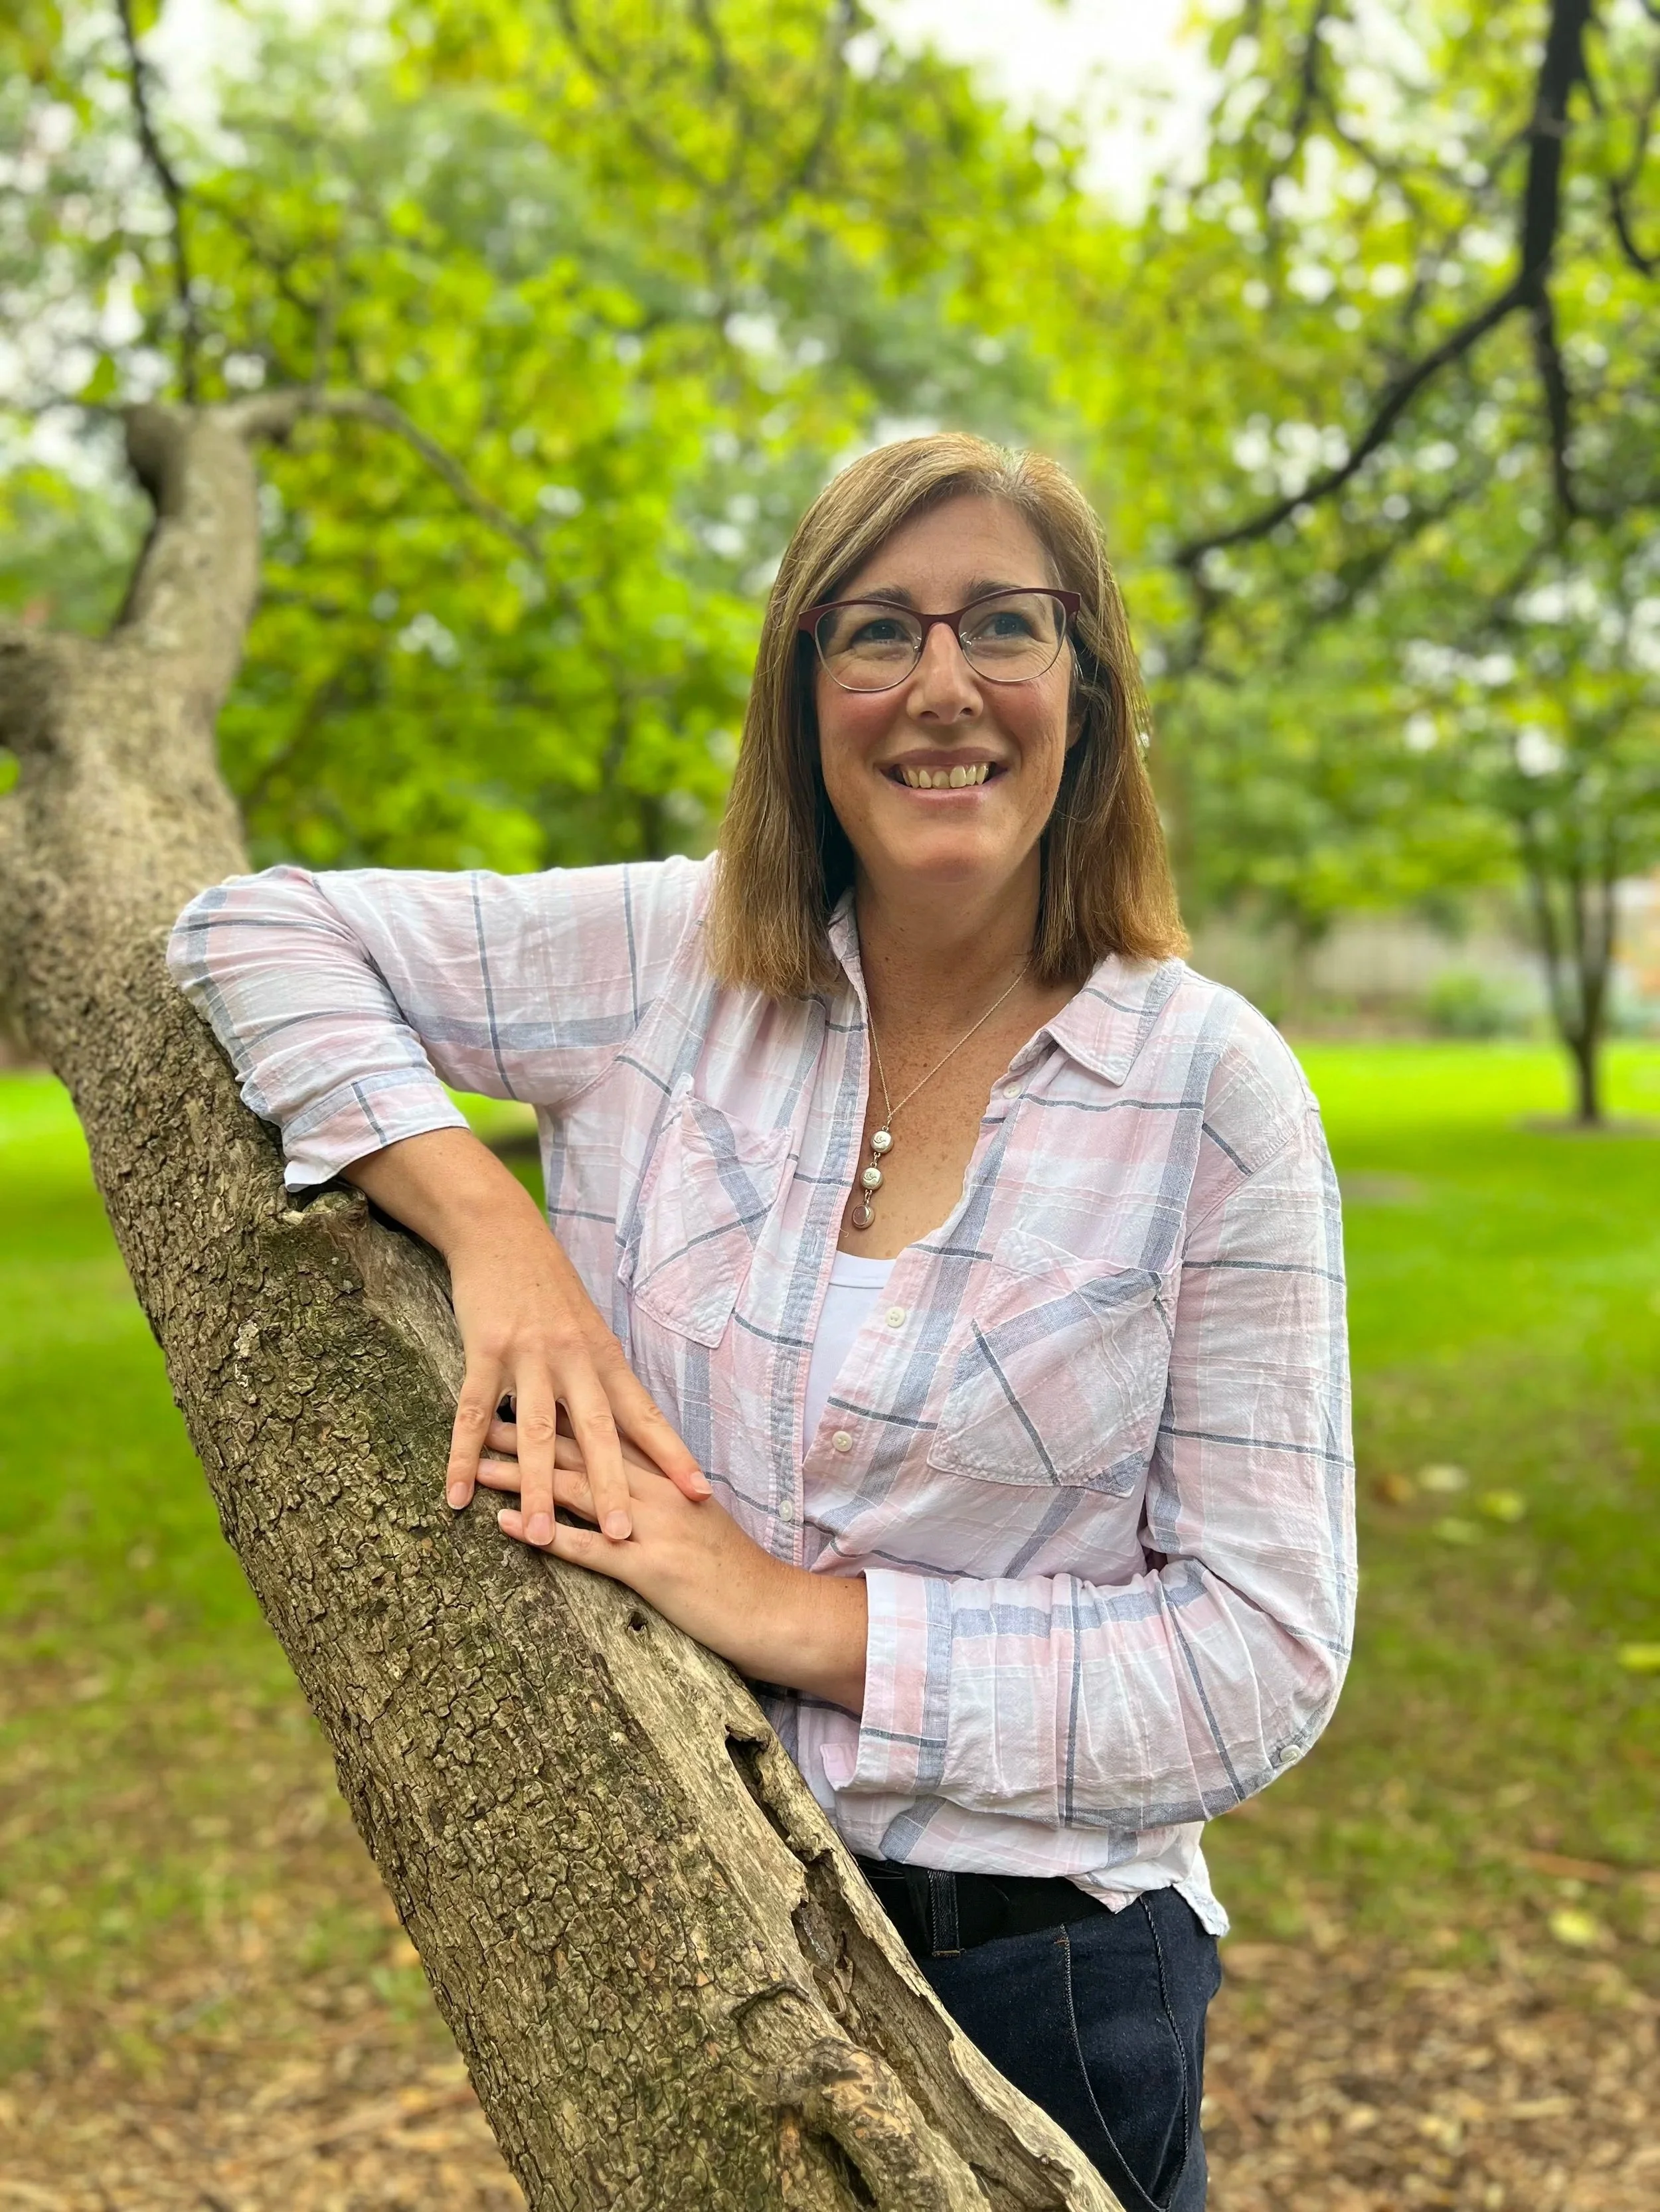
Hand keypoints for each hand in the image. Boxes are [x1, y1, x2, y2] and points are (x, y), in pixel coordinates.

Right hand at [345, 1127, 706, 1546]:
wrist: (500, 1230)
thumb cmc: (546, 1285)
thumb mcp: (584, 1327)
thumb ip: (598, 1376)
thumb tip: (620, 1427)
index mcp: (603, 1357)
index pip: (644, 1415)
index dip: (672, 1455)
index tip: (699, 1494)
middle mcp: (574, 1360)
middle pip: (598, 1432)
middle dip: (612, 1487)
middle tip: (626, 1537)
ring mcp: (529, 1356)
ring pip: (537, 1432)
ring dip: (536, 1487)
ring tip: (539, 1536)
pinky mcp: (485, 1351)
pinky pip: (474, 1414)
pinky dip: (464, 1458)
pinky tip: (458, 1497)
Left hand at [479, 1418, 867, 1712]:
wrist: (773, 1609)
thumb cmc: (733, 1571)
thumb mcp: (695, 1521)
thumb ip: (661, 1495)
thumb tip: (623, 1480)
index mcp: (664, 1477)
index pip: (601, 1434)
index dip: (557, 1413)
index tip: (518, 1393)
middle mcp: (654, 1491)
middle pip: (579, 1452)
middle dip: (528, 1434)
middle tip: (483, 1416)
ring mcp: (650, 1527)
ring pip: (575, 1491)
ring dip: (524, 1478)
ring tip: (481, 1465)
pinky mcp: (647, 1568)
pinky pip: (587, 1548)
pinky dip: (547, 1534)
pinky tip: (508, 1526)